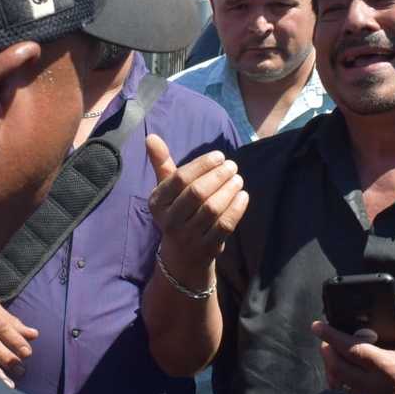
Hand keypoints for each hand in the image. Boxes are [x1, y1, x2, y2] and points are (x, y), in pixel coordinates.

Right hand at [146, 134, 248, 284]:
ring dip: (229, 190)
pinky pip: (224, 225)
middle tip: (232, 165)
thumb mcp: (165, 191)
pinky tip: (243, 196)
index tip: (219, 156)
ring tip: (238, 179)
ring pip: (212, 209)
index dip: (201, 165)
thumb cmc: (176, 213)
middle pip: (197, 193)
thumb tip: (151, 136)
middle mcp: (170, 221)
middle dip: (218, 176)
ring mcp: (188, 237)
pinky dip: (236, 209)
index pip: (179, 178)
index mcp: (158, 202)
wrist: (181, 257)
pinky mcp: (206, 249)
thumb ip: (161, 163)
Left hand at [314, 297, 394, 393]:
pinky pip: (348, 391)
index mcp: (387, 366)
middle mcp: (375, 384)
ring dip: (332, 364)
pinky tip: (341, 369)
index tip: (318, 325)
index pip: (352, 349)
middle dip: (327, 350)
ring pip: (340, 381)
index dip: (332, 336)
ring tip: (332, 349)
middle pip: (338, 366)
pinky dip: (340, 379)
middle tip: (325, 336)